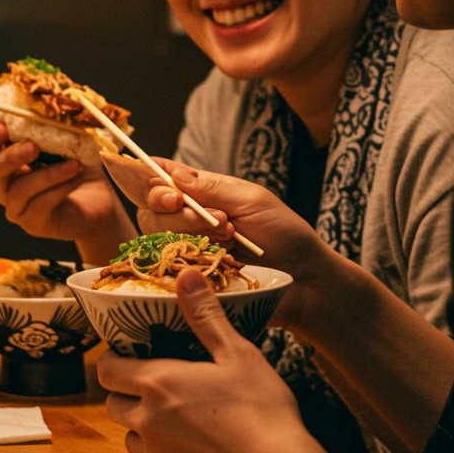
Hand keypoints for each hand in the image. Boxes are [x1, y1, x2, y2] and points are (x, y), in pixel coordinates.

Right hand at [0, 124, 134, 261]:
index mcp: (8, 161)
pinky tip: (76, 178)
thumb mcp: (70, 143)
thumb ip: (56, 126)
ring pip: (19, 190)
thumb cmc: (80, 168)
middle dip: (10, 156)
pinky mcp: (34, 224)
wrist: (100, 204)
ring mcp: (17, 208)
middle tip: (33, 147)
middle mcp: (5, 186)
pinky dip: (60, 188)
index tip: (3, 126)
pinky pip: (40, 205)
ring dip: (47, 174)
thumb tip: (55, 104)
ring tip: (74, 164)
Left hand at [98, 267, 336, 452]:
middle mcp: (148, 421)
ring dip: (139, 423)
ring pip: (128, 435)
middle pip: (111, 403)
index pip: (108, 370)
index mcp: (158, 383)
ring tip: (169, 411)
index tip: (131, 353)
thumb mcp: (237, 353)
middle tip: (151, 379)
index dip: (114, 359)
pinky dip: (160, 449)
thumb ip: (206, 316)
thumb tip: (186, 275)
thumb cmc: (261, 410)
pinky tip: (191, 441)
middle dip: (124, 390)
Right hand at [101, 154, 323, 283]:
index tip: (168, 192)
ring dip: (193, 233)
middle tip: (218, 217)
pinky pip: (172, 267)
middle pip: (152, 211)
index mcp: (202, 190)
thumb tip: (172, 174)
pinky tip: (223, 255)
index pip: (162, 178)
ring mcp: (187, 248)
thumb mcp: (252, 200)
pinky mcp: (191, 276)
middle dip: (180, 212)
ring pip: (159, 237)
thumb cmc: (284, 233)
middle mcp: (188, 218)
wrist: (303, 277)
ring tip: (231, 235)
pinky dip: (194, 259)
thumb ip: (211, 188)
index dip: (150, 179)